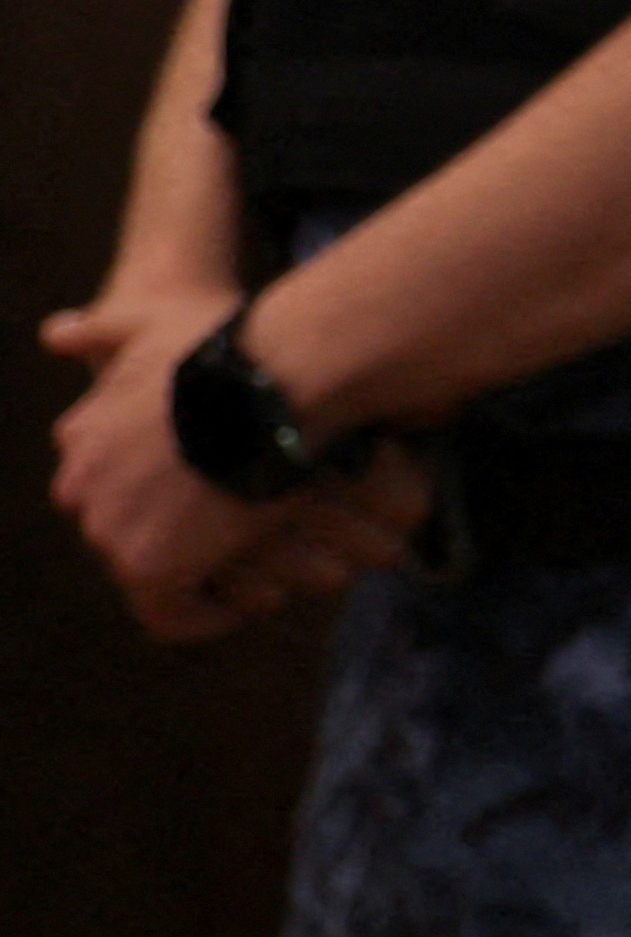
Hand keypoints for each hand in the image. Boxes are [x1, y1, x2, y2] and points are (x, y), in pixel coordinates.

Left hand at [42, 298, 424, 642]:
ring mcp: (112, 530)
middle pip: (121, 526)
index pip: (104, 481)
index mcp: (82, 438)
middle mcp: (81, 488)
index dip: (154, 491)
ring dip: (193, 572)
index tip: (199, 493)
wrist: (272, 379)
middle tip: (229, 533)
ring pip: (146, 567)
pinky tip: (248, 601)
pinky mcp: (151, 569)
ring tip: (249, 570)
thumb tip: (51, 332)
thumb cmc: (228, 347)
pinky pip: (175, 616)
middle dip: (169, 533)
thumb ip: (98, 328)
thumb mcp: (149, 321)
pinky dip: (208, 615)